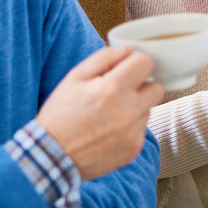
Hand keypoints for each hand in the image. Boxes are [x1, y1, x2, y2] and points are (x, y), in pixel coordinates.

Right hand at [37, 44, 163, 179]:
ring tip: (108, 115)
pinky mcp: (134, 149)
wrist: (51, 157)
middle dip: (141, 85)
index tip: (126, 69)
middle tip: (120, 92)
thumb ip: (104, 58)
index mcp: (114, 88)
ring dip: (135, 108)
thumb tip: (128, 49)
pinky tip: (109, 131)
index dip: (135, 63)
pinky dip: (130, 128)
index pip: (147, 63)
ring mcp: (134, 132)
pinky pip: (141, 130)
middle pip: (156, 87)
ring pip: (148, 109)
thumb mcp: (74, 78)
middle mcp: (129, 111)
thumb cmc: (59, 115)